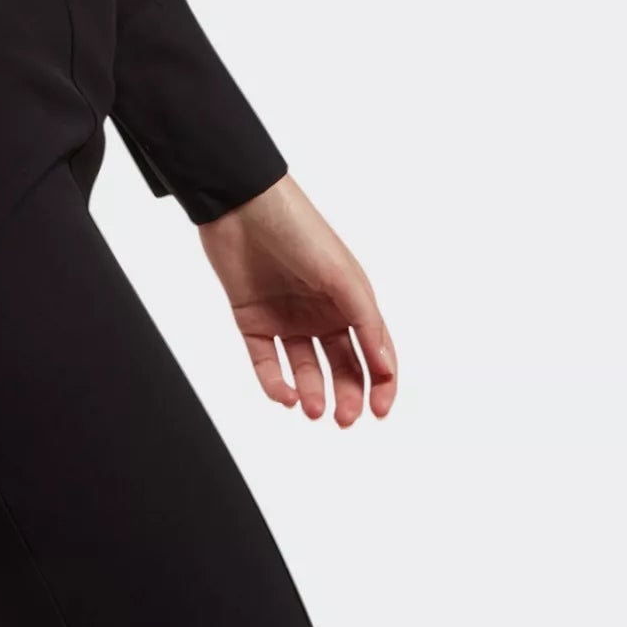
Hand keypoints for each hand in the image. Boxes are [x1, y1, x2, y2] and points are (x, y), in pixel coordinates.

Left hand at [197, 174, 397, 426]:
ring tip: (314, 409)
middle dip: (347, 396)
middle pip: (342, 367)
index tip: (379, 411)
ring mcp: (287, 318)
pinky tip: (285, 394)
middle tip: (344, 419)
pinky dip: (275, 384)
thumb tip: (385, 366)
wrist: (241, 206)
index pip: (374, 352)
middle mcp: (320, 313)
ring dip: (312, 393)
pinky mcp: (253, 321)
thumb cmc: (299, 230)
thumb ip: (365, 320)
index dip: (382, 384)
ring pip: (305, 370)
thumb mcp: (341, 274)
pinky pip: (267, 362)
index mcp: (349, 301)